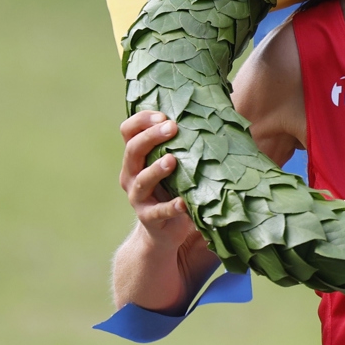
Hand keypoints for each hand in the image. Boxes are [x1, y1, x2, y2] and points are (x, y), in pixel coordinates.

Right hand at [119, 110, 193, 248]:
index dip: (142, 120)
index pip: (129, 131)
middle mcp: (131, 174)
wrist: (165, 230)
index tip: (163, 114)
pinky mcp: (149, 218)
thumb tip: (216, 114)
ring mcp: (138, 197)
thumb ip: (183, 144)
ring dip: (156, 169)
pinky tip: (182, 202)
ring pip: (142, 180)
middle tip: (172, 127)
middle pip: (133, 150)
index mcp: (136, 157)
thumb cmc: (175, 188)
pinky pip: (158, 212)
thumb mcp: (176, 164)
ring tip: (172, 160)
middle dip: (151, 136)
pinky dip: (171, 206)